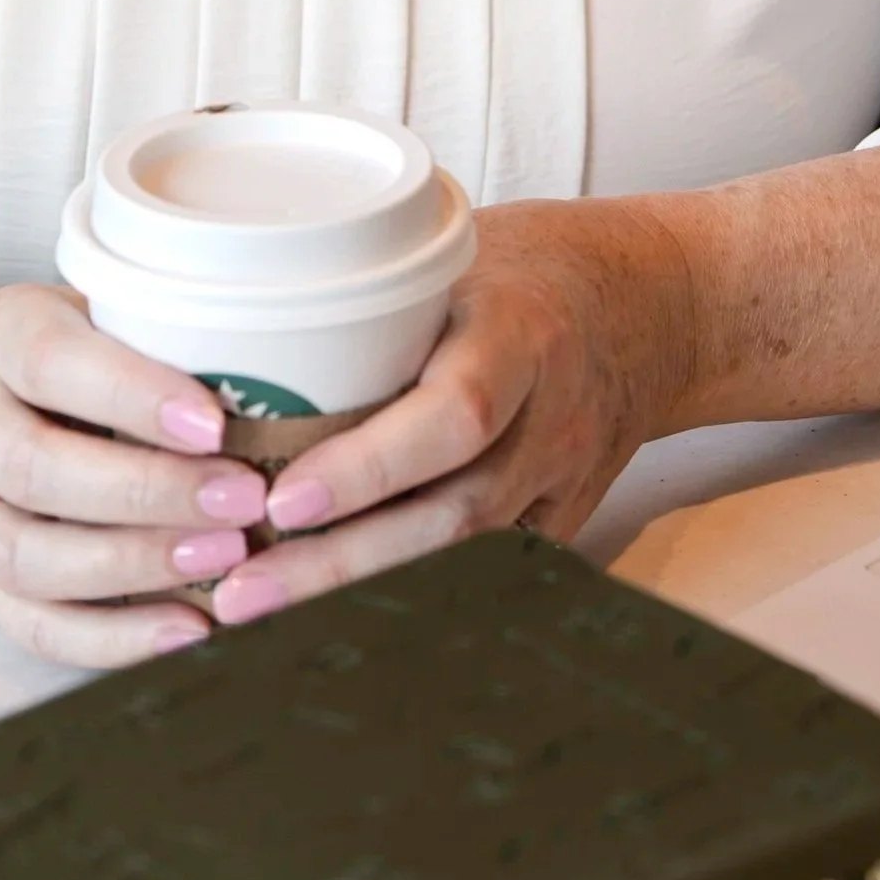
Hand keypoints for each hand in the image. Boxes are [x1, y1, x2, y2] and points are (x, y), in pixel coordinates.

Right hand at [0, 283, 269, 668]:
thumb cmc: (7, 357)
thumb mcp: (56, 308)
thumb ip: (138, 327)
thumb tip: (281, 357)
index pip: (54, 363)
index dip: (132, 394)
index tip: (212, 419)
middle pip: (40, 470)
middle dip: (149, 493)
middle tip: (242, 498)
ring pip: (32, 556)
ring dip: (133, 567)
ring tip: (223, 562)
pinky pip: (33, 625)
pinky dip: (110, 642)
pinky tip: (186, 632)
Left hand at [201, 199, 694, 624]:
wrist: (657, 305)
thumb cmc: (531, 264)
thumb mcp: (459, 251)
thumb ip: (373, 295)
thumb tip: (222, 315)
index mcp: (520, 334)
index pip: (454, 416)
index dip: (369, 468)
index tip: (283, 503)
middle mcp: (548, 419)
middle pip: (451, 513)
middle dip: (343, 565)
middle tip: (241, 593)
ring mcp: (561, 482)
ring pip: (464, 559)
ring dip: (362, 596)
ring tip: (261, 620)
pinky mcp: (562, 523)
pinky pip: (486, 575)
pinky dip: (412, 603)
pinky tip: (333, 628)